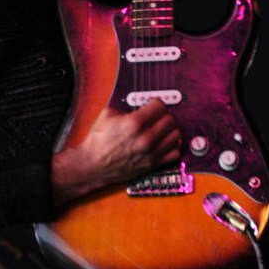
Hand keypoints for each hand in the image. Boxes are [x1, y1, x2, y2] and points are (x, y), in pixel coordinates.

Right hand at [51, 98, 181, 206]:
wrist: (93, 165)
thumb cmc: (98, 141)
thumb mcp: (108, 114)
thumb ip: (127, 108)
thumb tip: (139, 108)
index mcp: (135, 123)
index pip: (160, 106)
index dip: (156, 102)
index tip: (153, 104)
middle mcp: (146, 138)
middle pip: (170, 120)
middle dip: (164, 115)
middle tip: (157, 116)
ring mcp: (151, 152)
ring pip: (175, 135)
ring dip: (170, 129)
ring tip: (162, 128)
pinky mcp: (153, 164)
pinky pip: (175, 153)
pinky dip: (172, 146)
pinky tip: (164, 142)